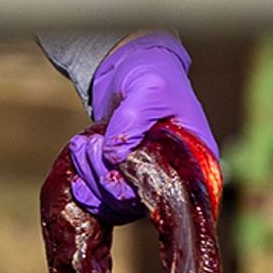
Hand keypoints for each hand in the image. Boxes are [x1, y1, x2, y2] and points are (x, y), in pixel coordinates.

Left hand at [64, 34, 218, 222]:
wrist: (132, 68)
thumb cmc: (152, 75)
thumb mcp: (149, 88)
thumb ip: (135, 119)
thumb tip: (115, 157)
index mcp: (197, 160)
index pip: (174, 196)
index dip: (140, 189)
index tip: (114, 165)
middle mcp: (176, 177)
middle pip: (136, 201)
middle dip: (103, 176)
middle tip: (88, 144)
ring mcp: (150, 180)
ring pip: (116, 204)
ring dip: (90, 179)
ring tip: (81, 145)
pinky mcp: (126, 179)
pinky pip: (105, 201)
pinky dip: (86, 189)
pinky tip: (76, 165)